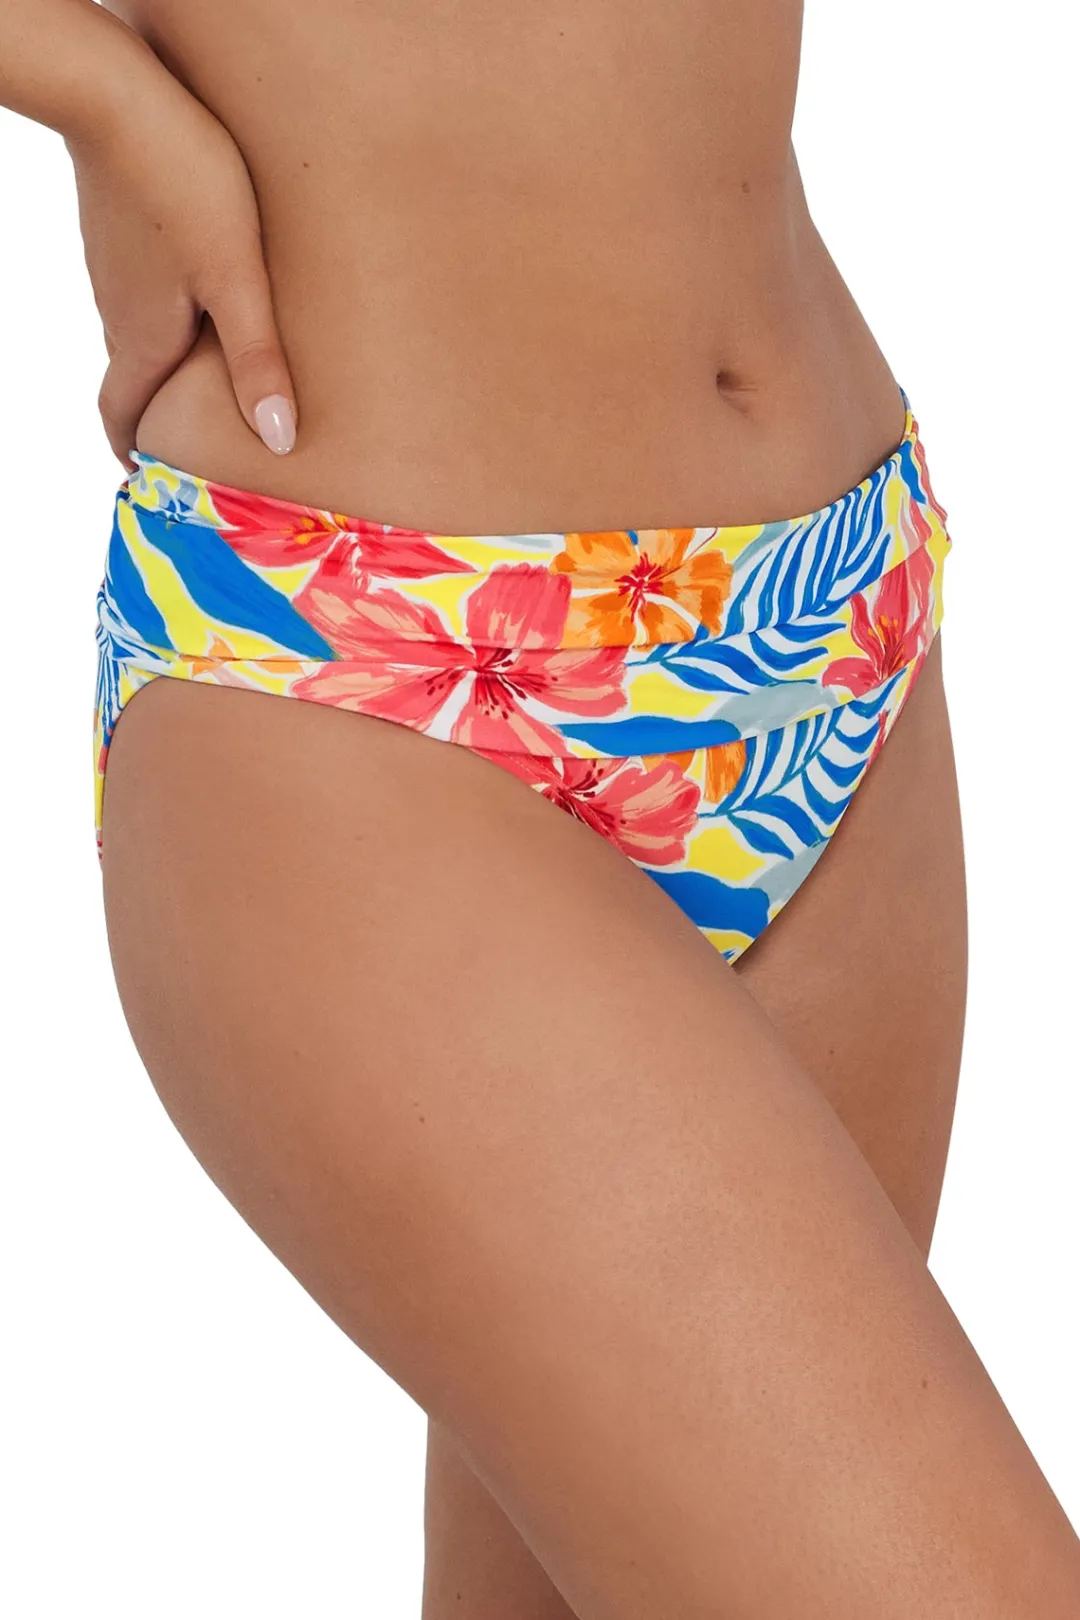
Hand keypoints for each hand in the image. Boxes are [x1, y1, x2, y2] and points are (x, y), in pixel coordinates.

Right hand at [66, 45, 296, 468]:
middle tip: (196, 435)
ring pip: (139, 327)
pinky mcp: (119, 224)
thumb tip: (279, 442)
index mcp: (144, 337)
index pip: (120, 412)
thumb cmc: (184, 183)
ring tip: (212, 370)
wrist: (118, 90)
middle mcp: (118, 307)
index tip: (149, 474)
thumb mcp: (235, 280)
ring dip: (166, 356)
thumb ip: (258, 360)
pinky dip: (167, 308)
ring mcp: (113, 264)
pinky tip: (203, 291)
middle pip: (134, 374)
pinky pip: (141, 285)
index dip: (133, 449)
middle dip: (159, 409)